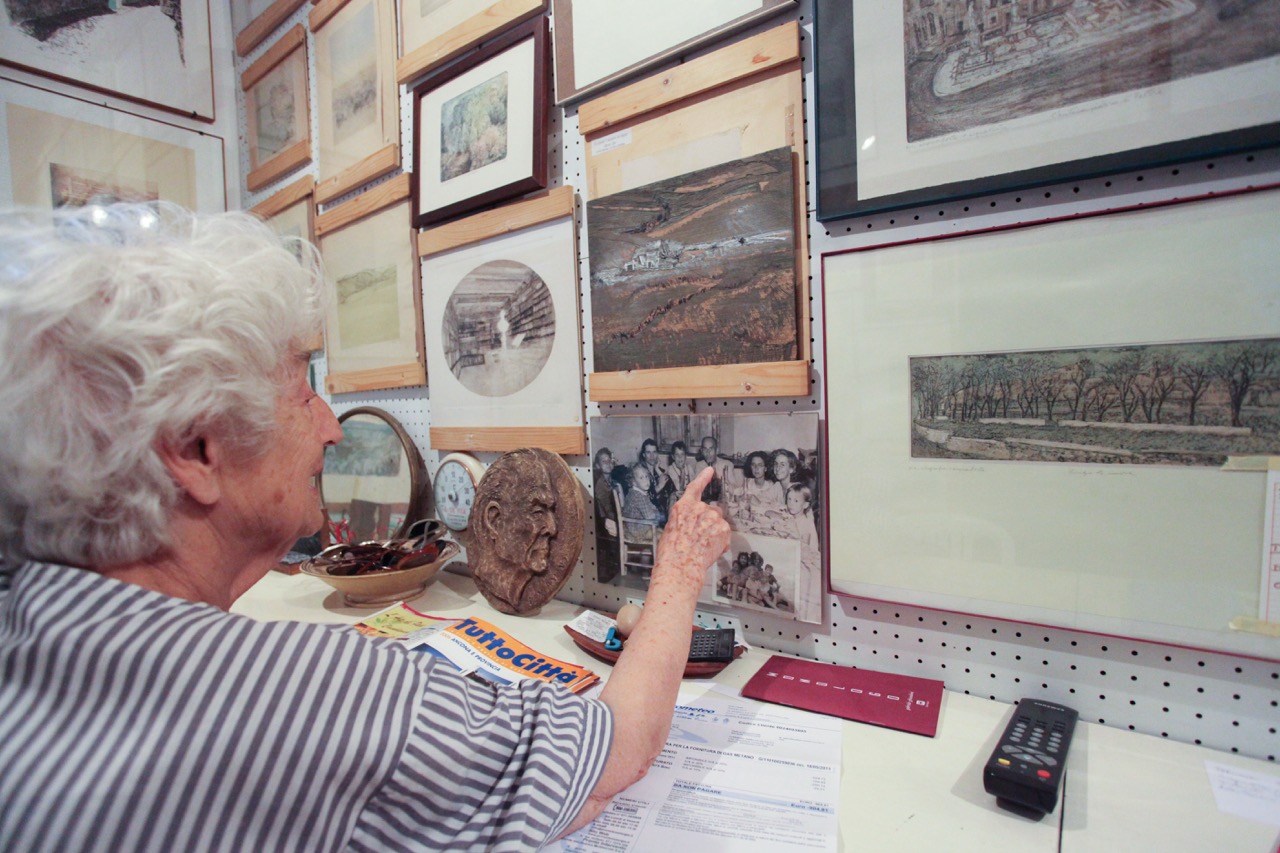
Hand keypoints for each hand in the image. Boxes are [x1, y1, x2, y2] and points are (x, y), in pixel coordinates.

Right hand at [654, 467, 729, 584]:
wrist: (681, 563)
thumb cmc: (671, 551)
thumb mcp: (671, 529)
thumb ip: (685, 520)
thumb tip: (694, 526)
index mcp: (684, 506)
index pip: (695, 487)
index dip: (703, 478)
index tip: (710, 471)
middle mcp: (700, 508)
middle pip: (711, 511)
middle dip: (709, 522)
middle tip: (700, 537)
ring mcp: (713, 517)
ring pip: (718, 523)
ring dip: (715, 532)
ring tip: (703, 546)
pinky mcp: (724, 528)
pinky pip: (725, 535)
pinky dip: (721, 542)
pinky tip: (710, 550)